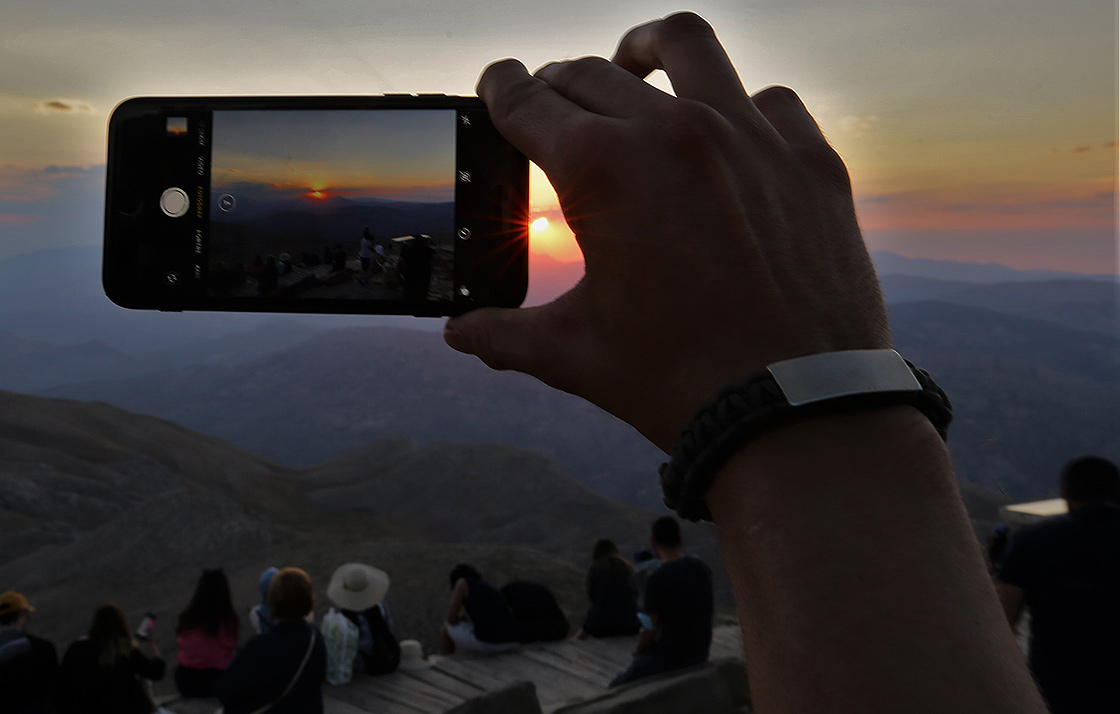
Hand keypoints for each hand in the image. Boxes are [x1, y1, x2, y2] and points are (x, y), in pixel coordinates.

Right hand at [445, 12, 889, 450]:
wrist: (794, 409)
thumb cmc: (680, 381)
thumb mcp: (576, 354)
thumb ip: (505, 334)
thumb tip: (460, 333)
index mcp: (601, 170)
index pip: (527, 101)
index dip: (500, 88)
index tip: (497, 83)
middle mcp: (673, 131)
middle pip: (592, 74)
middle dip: (557, 83)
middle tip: (550, 103)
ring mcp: (749, 137)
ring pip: (686, 46)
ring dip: (645, 49)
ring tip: (635, 62)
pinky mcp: (808, 159)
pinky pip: (767, 101)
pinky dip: (738, 106)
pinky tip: (729, 133)